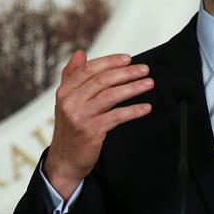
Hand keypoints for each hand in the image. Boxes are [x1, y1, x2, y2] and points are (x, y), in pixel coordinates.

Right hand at [43, 50, 153, 199]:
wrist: (64, 160)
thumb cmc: (70, 127)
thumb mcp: (66, 100)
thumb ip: (72, 76)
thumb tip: (80, 53)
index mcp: (65, 91)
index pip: (89, 69)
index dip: (110, 62)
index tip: (128, 59)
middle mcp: (70, 102)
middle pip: (103, 80)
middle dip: (127, 73)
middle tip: (144, 69)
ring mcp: (81, 117)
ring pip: (112, 96)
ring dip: (133, 88)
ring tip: (148, 83)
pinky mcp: (92, 131)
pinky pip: (117, 116)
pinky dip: (134, 110)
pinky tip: (146, 107)